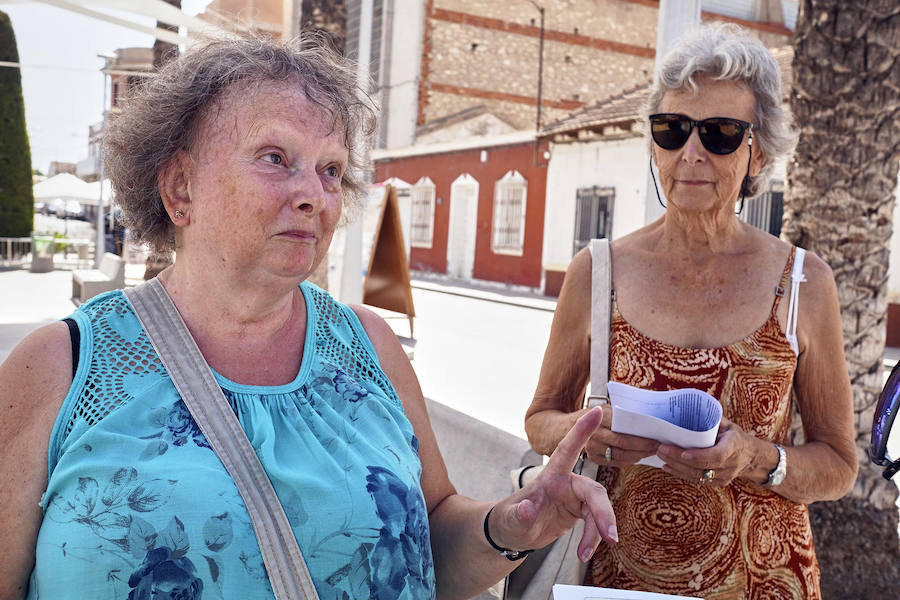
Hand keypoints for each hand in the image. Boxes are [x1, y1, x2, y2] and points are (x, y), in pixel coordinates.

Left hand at [488, 407, 617, 562]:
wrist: (510, 534)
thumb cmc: (507, 520)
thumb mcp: (508, 520)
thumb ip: (517, 515)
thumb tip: (527, 508)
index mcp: (549, 477)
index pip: (567, 450)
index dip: (581, 431)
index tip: (597, 410)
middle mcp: (565, 484)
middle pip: (593, 491)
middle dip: (604, 512)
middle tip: (610, 536)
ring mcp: (573, 498)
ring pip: (598, 508)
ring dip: (600, 529)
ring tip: (590, 551)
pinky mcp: (578, 512)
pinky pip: (595, 523)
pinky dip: (592, 539)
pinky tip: (583, 553)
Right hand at [582, 406, 659, 467]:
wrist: (573, 424)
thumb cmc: (597, 415)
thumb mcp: (609, 408)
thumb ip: (624, 414)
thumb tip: (649, 420)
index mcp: (599, 418)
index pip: (623, 432)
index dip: (642, 438)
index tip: (656, 438)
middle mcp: (593, 434)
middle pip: (623, 445)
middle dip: (644, 448)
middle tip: (657, 447)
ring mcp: (592, 448)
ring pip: (620, 456)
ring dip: (639, 455)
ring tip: (651, 452)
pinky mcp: (593, 458)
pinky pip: (615, 463)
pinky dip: (629, 460)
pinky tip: (638, 456)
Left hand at [656, 418, 753, 485]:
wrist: (752, 457)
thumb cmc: (736, 437)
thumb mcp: (729, 425)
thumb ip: (713, 420)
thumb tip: (691, 408)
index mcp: (734, 447)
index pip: (717, 456)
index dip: (700, 456)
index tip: (684, 452)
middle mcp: (730, 465)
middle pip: (702, 466)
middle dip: (679, 459)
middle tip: (661, 448)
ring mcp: (724, 477)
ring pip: (698, 476)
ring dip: (677, 466)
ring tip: (661, 456)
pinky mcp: (717, 483)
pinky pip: (697, 480)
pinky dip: (681, 474)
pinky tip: (667, 467)